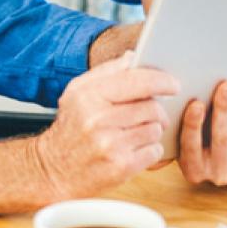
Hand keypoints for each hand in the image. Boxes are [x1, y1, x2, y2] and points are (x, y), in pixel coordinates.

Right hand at [36, 52, 179, 198]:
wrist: (52, 170)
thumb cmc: (69, 129)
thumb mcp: (77, 93)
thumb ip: (106, 72)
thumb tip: (133, 57)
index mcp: (89, 96)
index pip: (135, 80)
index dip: (161, 80)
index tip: (174, 84)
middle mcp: (98, 120)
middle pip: (151, 106)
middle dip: (158, 109)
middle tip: (154, 112)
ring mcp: (110, 145)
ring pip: (155, 129)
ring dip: (152, 130)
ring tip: (137, 132)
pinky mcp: (120, 167)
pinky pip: (154, 151)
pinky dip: (150, 150)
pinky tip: (135, 149)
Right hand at [178, 78, 226, 185]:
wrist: (221, 166)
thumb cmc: (196, 144)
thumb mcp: (179, 144)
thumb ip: (174, 129)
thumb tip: (167, 98)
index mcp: (193, 170)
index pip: (191, 146)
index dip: (193, 124)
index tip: (196, 103)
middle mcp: (218, 174)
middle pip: (222, 138)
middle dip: (224, 109)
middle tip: (225, 86)